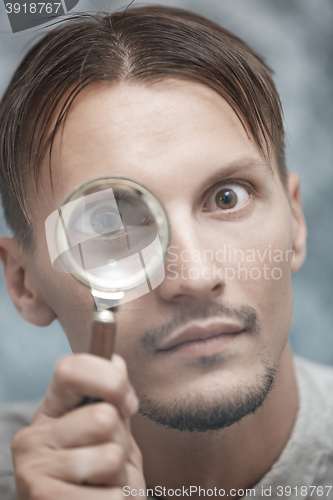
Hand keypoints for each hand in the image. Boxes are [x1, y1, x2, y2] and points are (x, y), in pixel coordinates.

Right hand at [11, 354, 145, 498]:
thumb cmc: (97, 476)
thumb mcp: (105, 435)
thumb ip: (111, 402)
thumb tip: (116, 361)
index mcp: (51, 410)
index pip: (70, 369)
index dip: (110, 380)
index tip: (130, 404)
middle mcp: (34, 434)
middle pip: (103, 417)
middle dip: (122, 442)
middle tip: (111, 462)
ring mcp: (33, 468)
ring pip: (110, 456)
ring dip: (121, 477)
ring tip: (104, 484)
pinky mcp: (44, 499)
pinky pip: (112, 495)